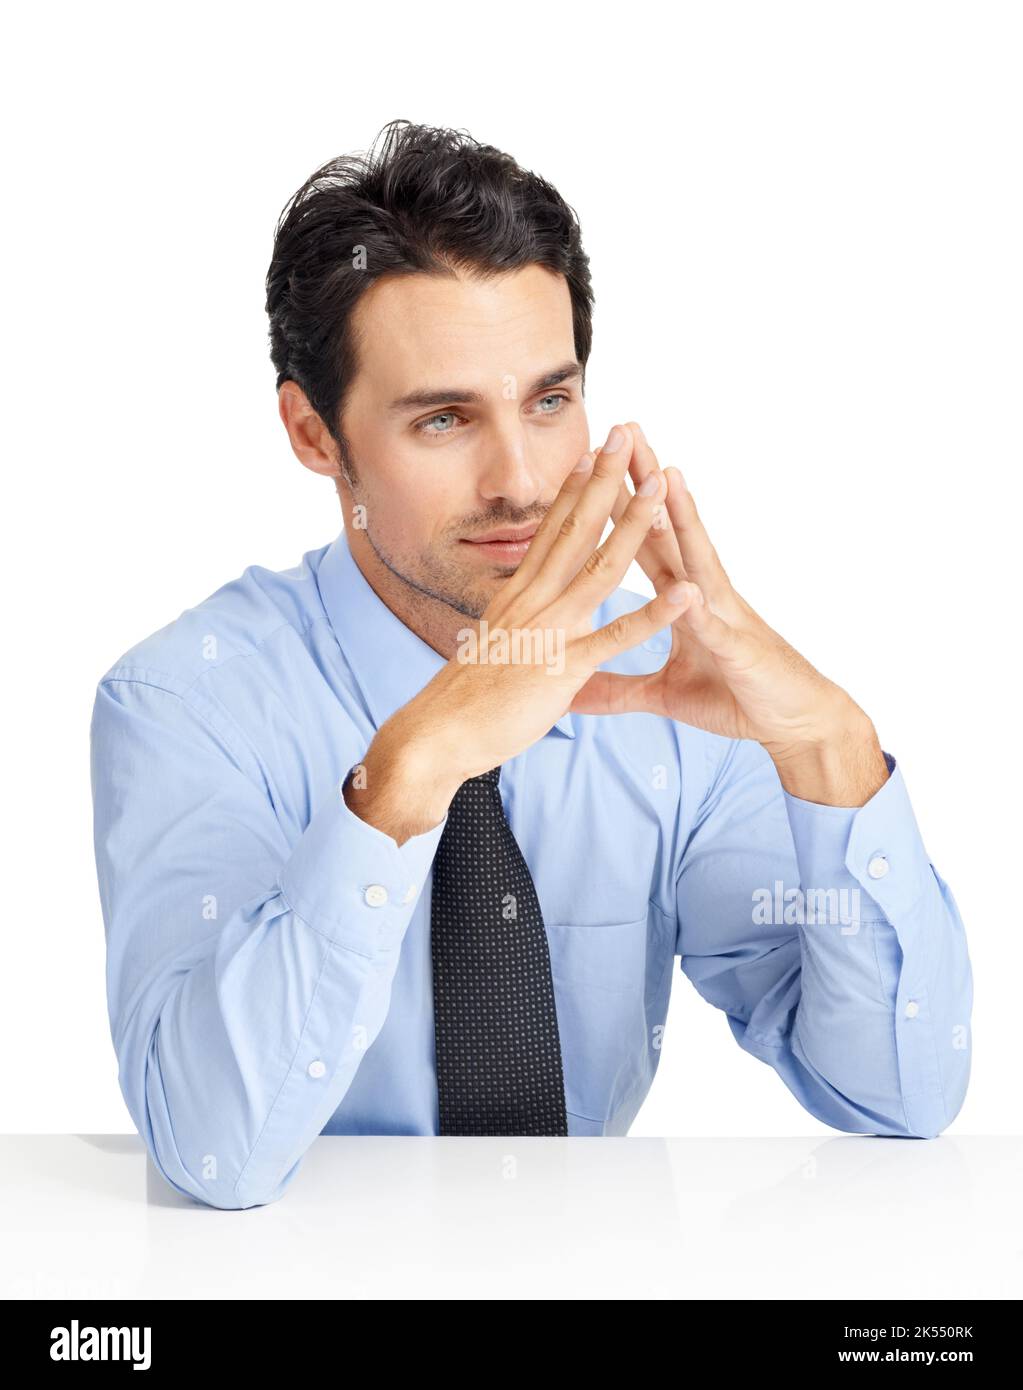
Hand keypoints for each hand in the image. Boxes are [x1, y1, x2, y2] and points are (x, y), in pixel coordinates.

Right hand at [348, 426, 701, 839]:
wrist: (435, 735)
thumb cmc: (463, 701)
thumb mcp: (493, 650)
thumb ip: (516, 629)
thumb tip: (521, 620)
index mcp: (518, 597)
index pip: (551, 531)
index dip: (574, 488)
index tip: (593, 451)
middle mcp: (533, 603)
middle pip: (575, 529)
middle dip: (604, 480)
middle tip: (627, 434)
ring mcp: (549, 631)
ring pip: (600, 567)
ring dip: (633, 525)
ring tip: (660, 486)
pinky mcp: (562, 668)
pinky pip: (616, 637)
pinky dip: (654, 614)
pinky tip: (686, 594)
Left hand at [569, 423, 889, 805]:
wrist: (794, 721)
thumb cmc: (735, 697)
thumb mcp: (664, 695)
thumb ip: (619, 688)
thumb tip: (576, 691)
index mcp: (680, 599)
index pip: (639, 542)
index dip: (614, 505)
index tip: (589, 464)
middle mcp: (702, 594)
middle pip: (665, 530)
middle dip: (643, 483)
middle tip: (624, 433)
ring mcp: (723, 616)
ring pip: (697, 559)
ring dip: (680, 519)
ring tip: (664, 475)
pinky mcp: (738, 650)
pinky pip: (716, 627)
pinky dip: (702, 608)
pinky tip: (691, 588)